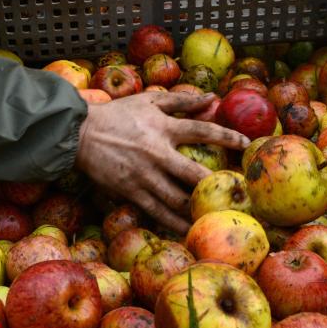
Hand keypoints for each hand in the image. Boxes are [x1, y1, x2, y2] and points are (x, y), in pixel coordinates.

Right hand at [75, 92, 249, 234]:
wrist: (80, 133)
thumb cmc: (117, 114)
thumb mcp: (149, 101)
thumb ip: (181, 101)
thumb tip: (212, 97)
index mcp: (164, 128)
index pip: (202, 131)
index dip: (227, 137)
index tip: (246, 145)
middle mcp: (157, 154)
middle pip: (195, 174)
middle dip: (217, 186)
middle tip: (237, 195)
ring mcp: (144, 176)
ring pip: (177, 199)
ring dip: (198, 210)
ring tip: (217, 217)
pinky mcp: (131, 192)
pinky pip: (156, 211)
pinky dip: (173, 223)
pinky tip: (187, 230)